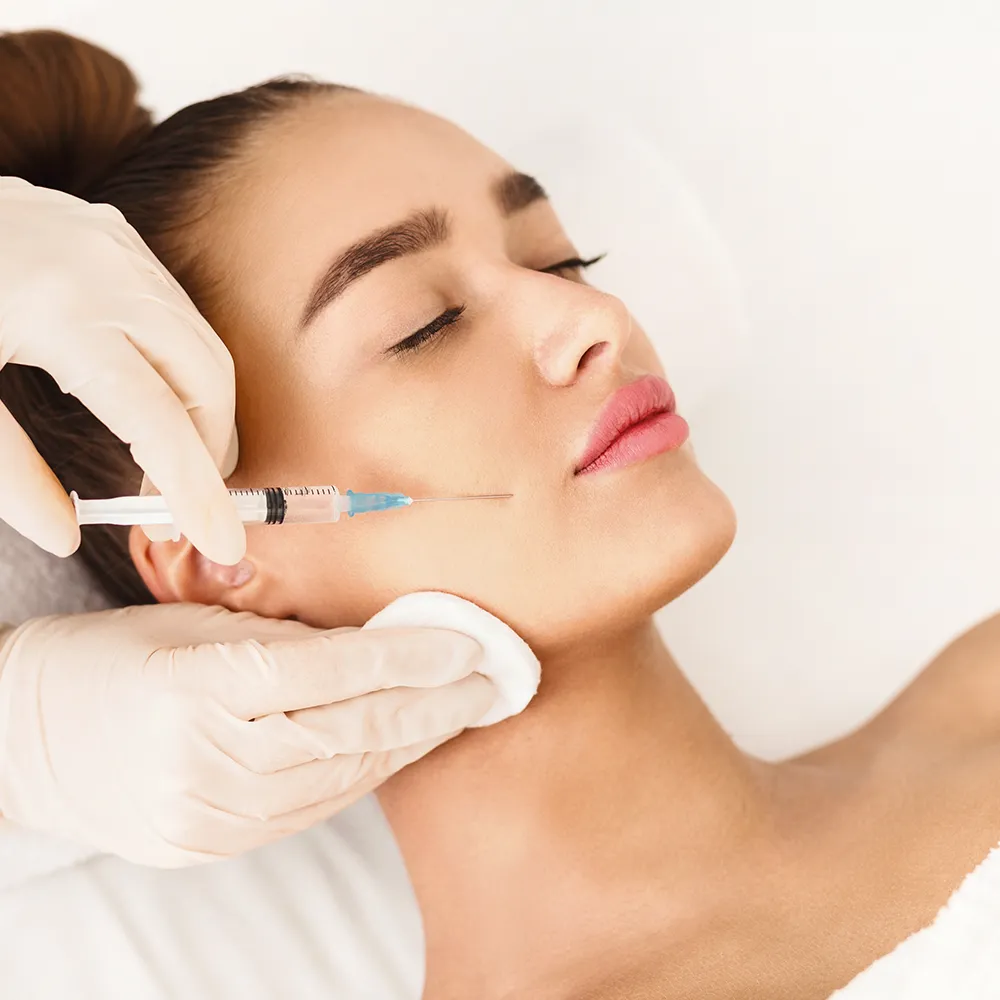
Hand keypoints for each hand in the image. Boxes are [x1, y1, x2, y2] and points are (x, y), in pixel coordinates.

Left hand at [0, 177, 243, 563]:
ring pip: (203, 348)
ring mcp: (119, 248)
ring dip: (201, 415)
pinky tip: (152, 402)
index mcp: (62, 315)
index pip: (158, 422)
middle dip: (208, 455)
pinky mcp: (117, 238)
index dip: (195, 491)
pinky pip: (179, 316)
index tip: (223, 543)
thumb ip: (7, 473)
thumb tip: (64, 536)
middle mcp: (109, 274)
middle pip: (205, 382)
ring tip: (165, 466)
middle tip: (173, 511)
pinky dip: (184, 372)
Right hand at [0, 603, 495, 865]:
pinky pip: (311, 808)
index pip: (327, 671)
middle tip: (493, 682)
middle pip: (346, 731)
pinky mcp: (210, 844)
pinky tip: (401, 745)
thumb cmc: (121, 657)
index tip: (466, 645)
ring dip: (410, 742)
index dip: (406, 658)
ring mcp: (204, 813)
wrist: (32, 737)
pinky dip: (364, 773)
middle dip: (432, 706)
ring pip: (338, 776)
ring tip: (460, 711)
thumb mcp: (197, 623)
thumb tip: (384, 642)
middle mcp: (198, 757)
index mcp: (190, 682)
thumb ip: (287, 638)